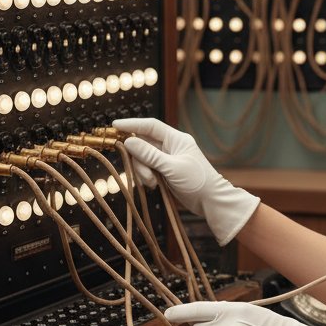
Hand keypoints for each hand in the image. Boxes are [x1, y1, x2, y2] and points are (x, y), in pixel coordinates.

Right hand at [113, 118, 258, 244]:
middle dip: (139, 160)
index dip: (132, 124)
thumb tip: (128, 141)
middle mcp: (170, 146)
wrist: (210, 201)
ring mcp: (167, 159)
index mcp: (176, 139)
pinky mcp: (164, 172)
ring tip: (153, 183)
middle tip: (146, 175)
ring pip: (143, 159)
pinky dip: (147, 177)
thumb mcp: (171, 167)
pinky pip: (147, 169)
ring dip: (143, 171)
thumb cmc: (197, 181)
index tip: (115, 125)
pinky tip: (154, 186)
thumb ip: (149, 155)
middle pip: (143, 144)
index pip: (151, 126)